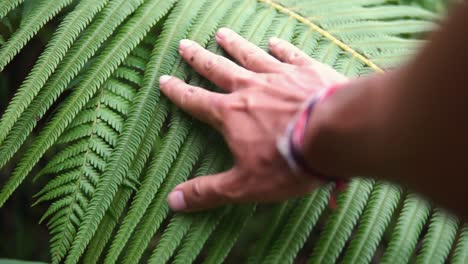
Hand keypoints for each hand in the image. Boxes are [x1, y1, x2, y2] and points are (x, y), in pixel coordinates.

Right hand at [160, 27, 346, 211]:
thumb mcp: (244, 186)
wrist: (333, 136)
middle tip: (185, 44)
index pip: (196, 101)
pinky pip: (288, 55)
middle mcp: (250, 88)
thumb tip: (173, 201)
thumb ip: (208, 192)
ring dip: (234, 45)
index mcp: (231, 114)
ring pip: (249, 56)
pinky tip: (272, 41)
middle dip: (199, 58)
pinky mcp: (306, 71)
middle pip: (218, 69)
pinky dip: (279, 48)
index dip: (178, 92)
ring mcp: (279, 76)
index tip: (164, 80)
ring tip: (221, 34)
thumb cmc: (288, 162)